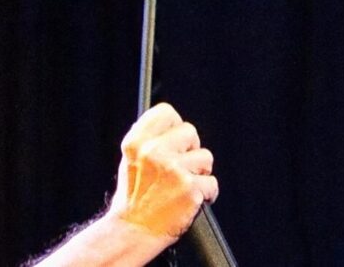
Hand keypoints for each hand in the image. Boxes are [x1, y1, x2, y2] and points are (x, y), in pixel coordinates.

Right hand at [105, 103, 216, 237]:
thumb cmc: (134, 198)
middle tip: (177, 169)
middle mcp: (153, 152)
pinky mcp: (190, 188)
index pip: (166, 112)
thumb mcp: (131, 161)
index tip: (175, 138)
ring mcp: (173, 170)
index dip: (174, 125)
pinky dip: (206, 194)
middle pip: (190, 132)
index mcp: (136, 143)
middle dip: (189, 150)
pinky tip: (189, 199)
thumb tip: (173, 122)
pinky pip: (212, 183)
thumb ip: (150, 140)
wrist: (133, 231)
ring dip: (199, 173)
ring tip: (180, 187)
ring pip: (205, 158)